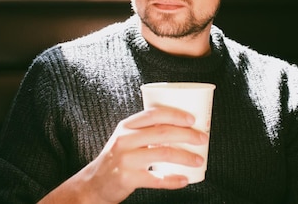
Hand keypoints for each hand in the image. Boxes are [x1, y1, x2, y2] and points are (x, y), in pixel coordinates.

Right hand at [39, 106, 207, 203]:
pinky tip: (184, 179)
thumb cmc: (116, 158)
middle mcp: (125, 140)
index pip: (154, 114)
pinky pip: (156, 179)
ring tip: (199, 159)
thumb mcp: (125, 138)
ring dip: (186, 156)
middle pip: (163, 132)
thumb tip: (181, 127)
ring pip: (163, 153)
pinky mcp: (128, 178)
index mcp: (127, 126)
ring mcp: (126, 159)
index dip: (176, 115)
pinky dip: (173, 180)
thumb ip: (146, 131)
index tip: (192, 119)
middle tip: (202, 138)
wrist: (94, 183)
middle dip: (187, 134)